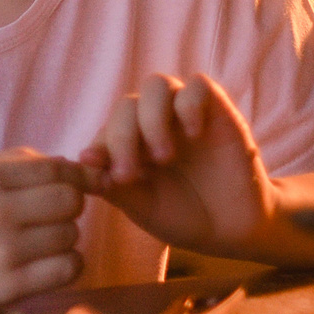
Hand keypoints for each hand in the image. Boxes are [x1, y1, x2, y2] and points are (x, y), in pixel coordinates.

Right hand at [0, 149, 89, 312]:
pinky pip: (68, 269)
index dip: (80, 173)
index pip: (55, 169)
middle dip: (71, 202)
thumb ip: (14, 162)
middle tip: (54, 210)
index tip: (89, 179)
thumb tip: (70, 164)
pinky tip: (49, 259)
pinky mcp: (9, 287)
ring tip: (41, 236)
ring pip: (71, 235)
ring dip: (64, 234)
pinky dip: (68, 262)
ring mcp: (3, 252)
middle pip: (69, 201)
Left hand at [78, 74, 274, 255]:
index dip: (100, 149)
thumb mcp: (142, 207)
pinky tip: (193, 135)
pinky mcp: (216, 110)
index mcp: (128, 144)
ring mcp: (183, 114)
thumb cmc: (182, 216)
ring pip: (156, 85)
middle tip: (131, 175)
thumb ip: (112, 185)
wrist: (232, 229)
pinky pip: (197, 84)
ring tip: (163, 156)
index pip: (104, 131)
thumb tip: (80, 162)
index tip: (105, 175)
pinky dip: (189, 104)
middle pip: (126, 106)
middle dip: (122, 139)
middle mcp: (152, 123)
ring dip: (152, 118)